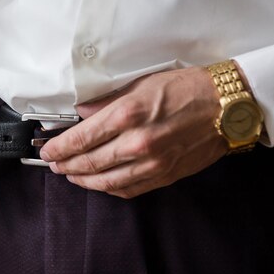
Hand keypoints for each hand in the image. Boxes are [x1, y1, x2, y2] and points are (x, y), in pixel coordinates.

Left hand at [40, 66, 227, 198]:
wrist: (227, 106)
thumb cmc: (186, 88)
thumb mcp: (140, 84)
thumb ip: (106, 102)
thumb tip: (81, 113)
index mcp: (127, 115)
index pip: (80, 138)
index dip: (58, 148)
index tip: (47, 150)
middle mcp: (136, 143)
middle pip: (88, 163)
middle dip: (65, 165)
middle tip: (52, 164)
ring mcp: (151, 163)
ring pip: (105, 181)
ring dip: (82, 180)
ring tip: (70, 175)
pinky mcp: (164, 175)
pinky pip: (128, 189)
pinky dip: (108, 188)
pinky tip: (98, 183)